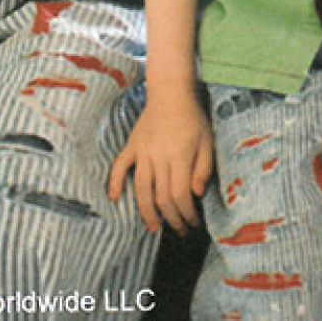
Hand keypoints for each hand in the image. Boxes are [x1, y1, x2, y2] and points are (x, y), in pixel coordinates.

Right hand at [107, 90, 213, 235]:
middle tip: (179, 229)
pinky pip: (119, 165)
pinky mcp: (132, 145)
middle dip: (171, 219)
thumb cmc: (192, 118)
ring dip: (146, 211)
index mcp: (179, 156)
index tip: (193, 223)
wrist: (170, 92)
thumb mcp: (207, 141)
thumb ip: (203, 168)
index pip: (180, 195)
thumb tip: (196, 194)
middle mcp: (158, 157)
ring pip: (140, 188)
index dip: (186, 214)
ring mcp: (142, 151)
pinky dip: (115, 182)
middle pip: (161, 197)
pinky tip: (114, 198)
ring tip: (153, 227)